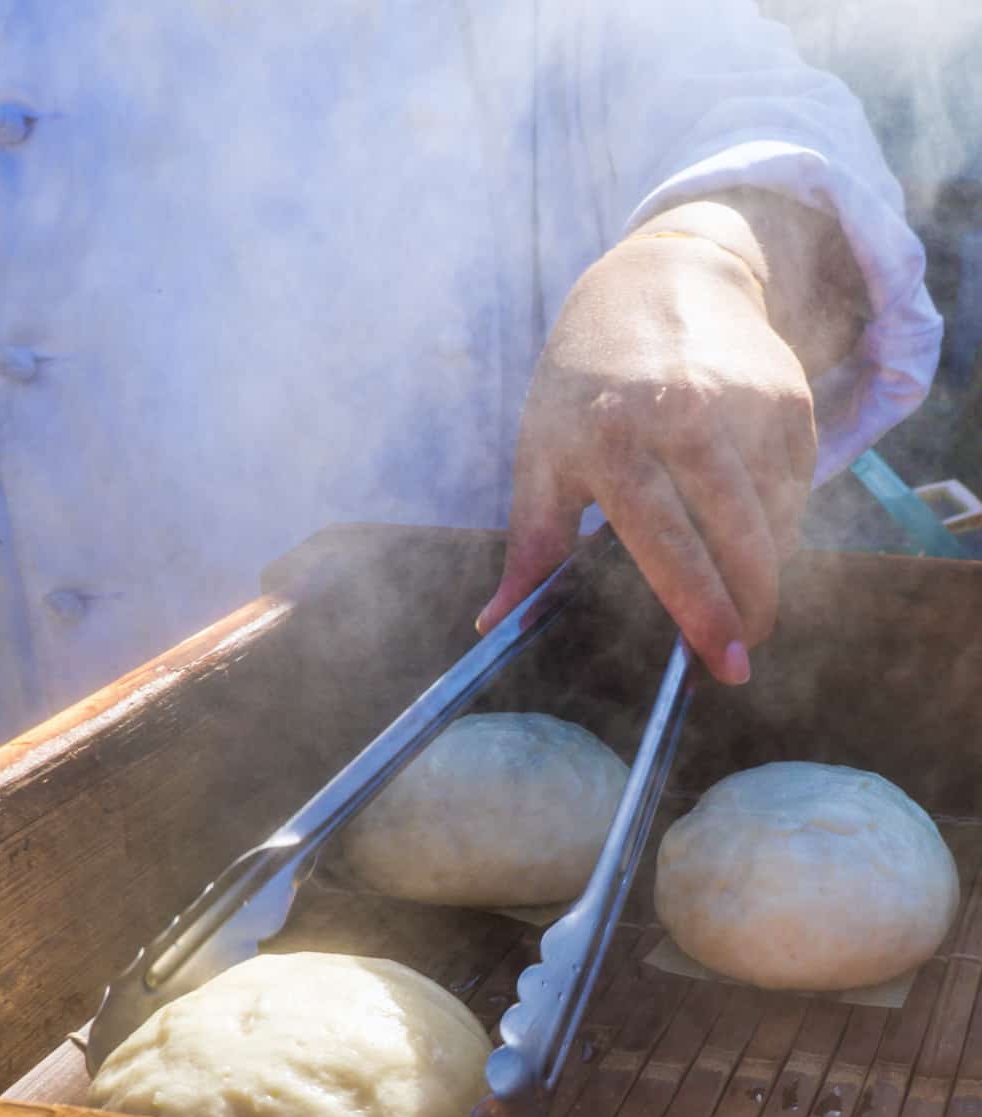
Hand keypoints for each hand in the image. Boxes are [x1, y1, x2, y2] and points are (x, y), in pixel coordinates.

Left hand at [477, 229, 817, 683]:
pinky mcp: (790, 394)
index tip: (723, 662)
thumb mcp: (542, 455)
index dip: (699, 610)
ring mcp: (746, 399)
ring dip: (764, 567)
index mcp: (612, 435)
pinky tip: (749, 524)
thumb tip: (493, 626)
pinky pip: (798, 486)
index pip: (666, 542)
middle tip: (744, 652)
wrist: (658, 279)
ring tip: (738, 587)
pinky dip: (779, 520)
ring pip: (775, 519)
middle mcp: (686, 411)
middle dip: (752, 607)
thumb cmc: (583, 384)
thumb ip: (531, 546)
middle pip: (738, 536)